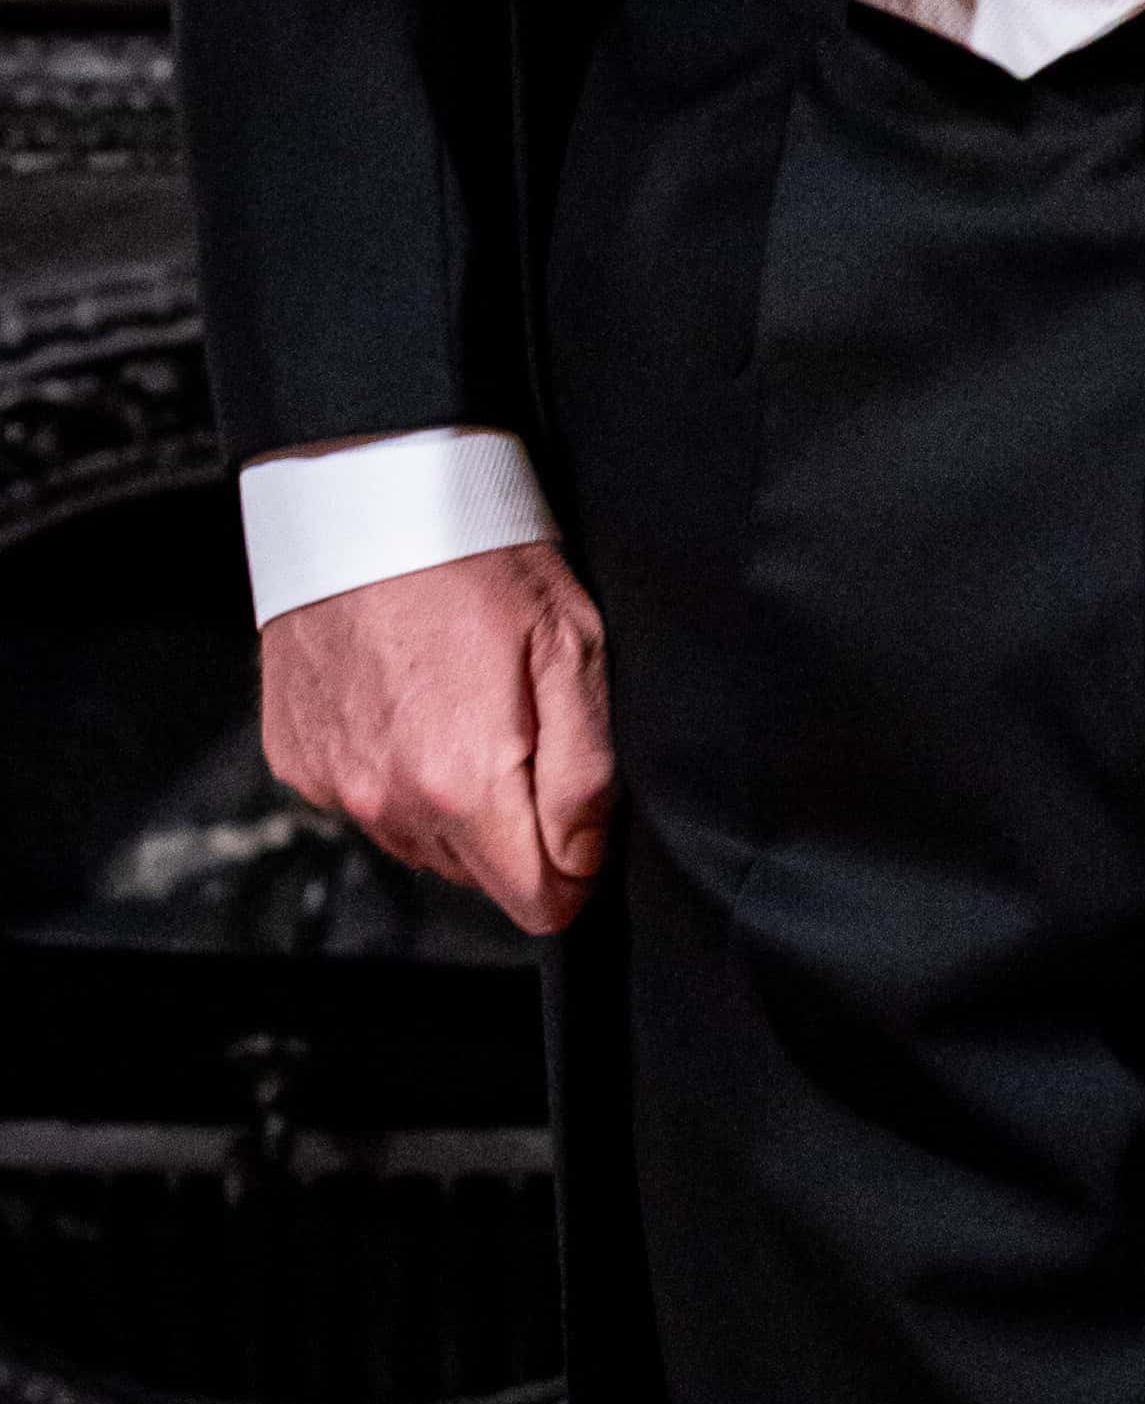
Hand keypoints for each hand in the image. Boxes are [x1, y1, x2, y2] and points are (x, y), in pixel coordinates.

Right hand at [255, 535, 616, 941]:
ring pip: (422, 845)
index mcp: (463, 786)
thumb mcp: (571, 649)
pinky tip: (410, 703)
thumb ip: (587, 776)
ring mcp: (335, 784)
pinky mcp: (298, 761)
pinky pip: (366, 801)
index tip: (582, 821)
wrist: (361, 499)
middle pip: (481, 877)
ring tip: (465, 710)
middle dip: (516, 830)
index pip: (538, 904)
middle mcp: (388, 801)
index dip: (576, 871)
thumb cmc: (473, 558)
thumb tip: (584, 858)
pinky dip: (394, 771)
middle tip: (524, 734)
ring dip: (455, 804)